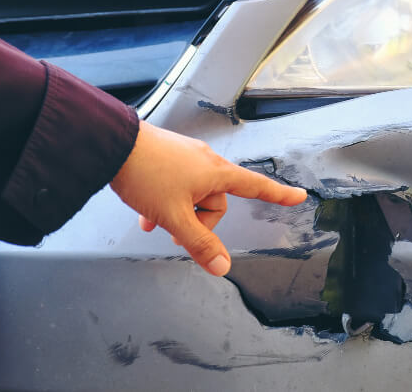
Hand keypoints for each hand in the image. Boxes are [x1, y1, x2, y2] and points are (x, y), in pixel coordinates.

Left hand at [109, 120, 306, 275]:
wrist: (112, 144)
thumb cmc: (146, 174)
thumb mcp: (174, 216)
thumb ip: (199, 243)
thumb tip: (223, 267)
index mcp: (217, 173)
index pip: (257, 187)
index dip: (279, 195)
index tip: (299, 196)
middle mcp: (207, 161)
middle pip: (216, 201)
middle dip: (197, 220)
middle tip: (174, 230)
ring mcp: (188, 157)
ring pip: (194, 195)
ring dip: (178, 212)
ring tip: (154, 220)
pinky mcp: (170, 156)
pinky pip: (178, 185)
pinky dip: (166, 202)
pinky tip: (145, 214)